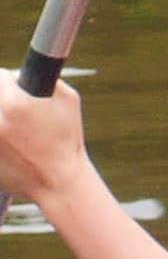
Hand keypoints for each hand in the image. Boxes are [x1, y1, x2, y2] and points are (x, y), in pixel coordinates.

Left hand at [0, 71, 88, 206]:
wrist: (59, 184)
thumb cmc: (67, 142)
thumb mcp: (69, 101)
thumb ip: (46, 79)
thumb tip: (21, 74)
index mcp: (14, 104)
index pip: (0, 77)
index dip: (10, 82)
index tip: (14, 89)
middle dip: (4, 103)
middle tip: (15, 113)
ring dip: (2, 120)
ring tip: (17, 134)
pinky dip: (3, 143)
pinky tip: (13, 150)